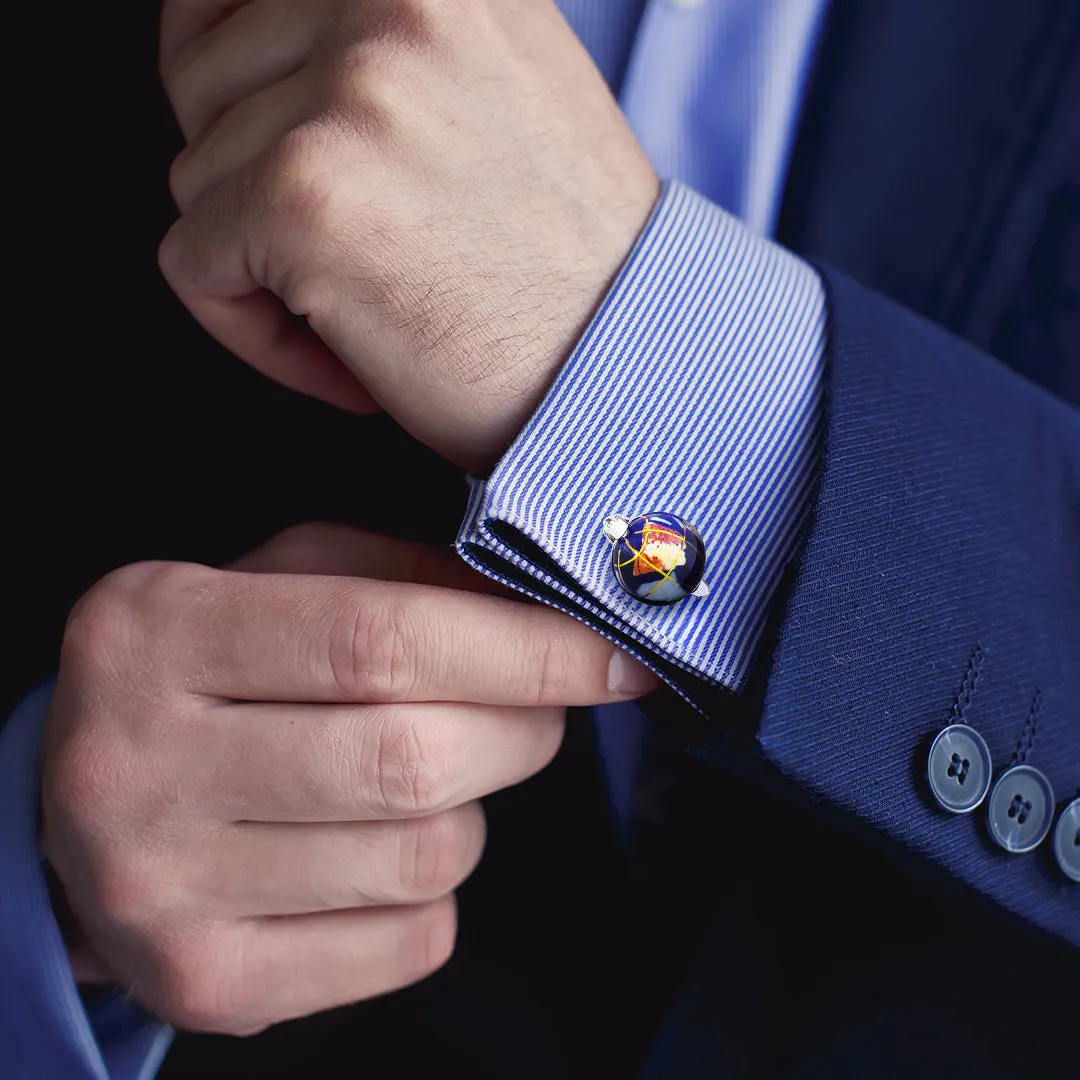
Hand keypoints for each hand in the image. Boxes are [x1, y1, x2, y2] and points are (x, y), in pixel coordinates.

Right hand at [41, 522, 657, 1033]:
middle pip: (412, 759)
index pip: (381, 640)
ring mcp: (163, 892)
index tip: (616, 654)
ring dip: (472, 808)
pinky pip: (411, 943)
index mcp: (158, 633)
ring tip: (425, 772)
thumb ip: (412, 578)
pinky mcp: (207, 986)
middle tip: (538, 705)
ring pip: (424, 857)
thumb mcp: (288, 582)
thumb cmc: (216, 672)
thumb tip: (551, 615)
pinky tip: (381, 846)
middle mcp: (139, 766)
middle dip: (523, 728)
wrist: (93, 806)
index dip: (525, 649)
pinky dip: (436, 890)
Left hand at [158, 0, 658, 471]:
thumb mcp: (498, 92)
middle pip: (201, 83)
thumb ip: (387, 51)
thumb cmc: (569, 268)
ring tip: (369, 307)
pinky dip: (252, 333)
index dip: (229, 78)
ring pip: (198, 177)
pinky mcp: (302, 192)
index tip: (256, 140)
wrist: (626, 368)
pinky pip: (194, 264)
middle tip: (348, 250)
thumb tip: (259, 53)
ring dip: (265, 267)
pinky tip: (348, 359)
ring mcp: (346, 92)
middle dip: (250, 184)